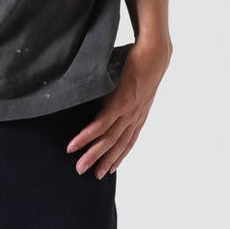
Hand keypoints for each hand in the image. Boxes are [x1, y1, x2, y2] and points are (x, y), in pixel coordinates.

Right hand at [66, 36, 172, 177]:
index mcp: (140, 114)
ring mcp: (127, 112)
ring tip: (78, 167)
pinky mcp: (118, 104)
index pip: (129, 142)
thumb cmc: (145, 63)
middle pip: (117, 146)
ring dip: (92, 155)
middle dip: (103, 162)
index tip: (109, 169)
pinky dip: (86, 137)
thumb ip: (127, 95)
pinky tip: (75, 145)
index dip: (119, 157)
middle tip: (90, 176)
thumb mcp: (138, 85)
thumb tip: (114, 96)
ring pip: (107, 140)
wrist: (155, 53)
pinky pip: (99, 125)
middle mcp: (135, 117)